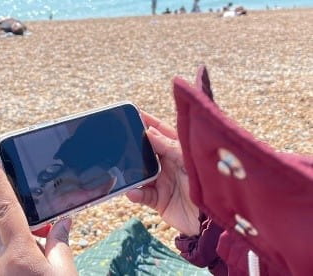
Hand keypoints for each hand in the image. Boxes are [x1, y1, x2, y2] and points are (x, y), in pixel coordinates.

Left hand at [0, 161, 77, 275]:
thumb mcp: (65, 274)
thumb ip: (61, 245)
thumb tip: (61, 224)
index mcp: (18, 255)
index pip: (6, 210)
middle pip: (0, 227)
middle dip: (19, 221)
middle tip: (45, 232)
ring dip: (17, 241)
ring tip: (42, 257)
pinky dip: (13, 256)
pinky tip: (31, 268)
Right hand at [125, 112, 199, 235]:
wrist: (212, 221)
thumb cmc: (208, 185)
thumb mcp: (188, 161)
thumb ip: (169, 146)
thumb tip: (149, 131)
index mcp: (178, 151)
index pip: (161, 132)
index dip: (148, 122)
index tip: (133, 113)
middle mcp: (168, 164)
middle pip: (147, 151)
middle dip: (134, 146)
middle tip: (120, 139)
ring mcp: (162, 182)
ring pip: (140, 173)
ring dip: (131, 172)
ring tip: (123, 167)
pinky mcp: (158, 200)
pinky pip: (142, 195)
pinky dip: (135, 193)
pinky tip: (132, 191)